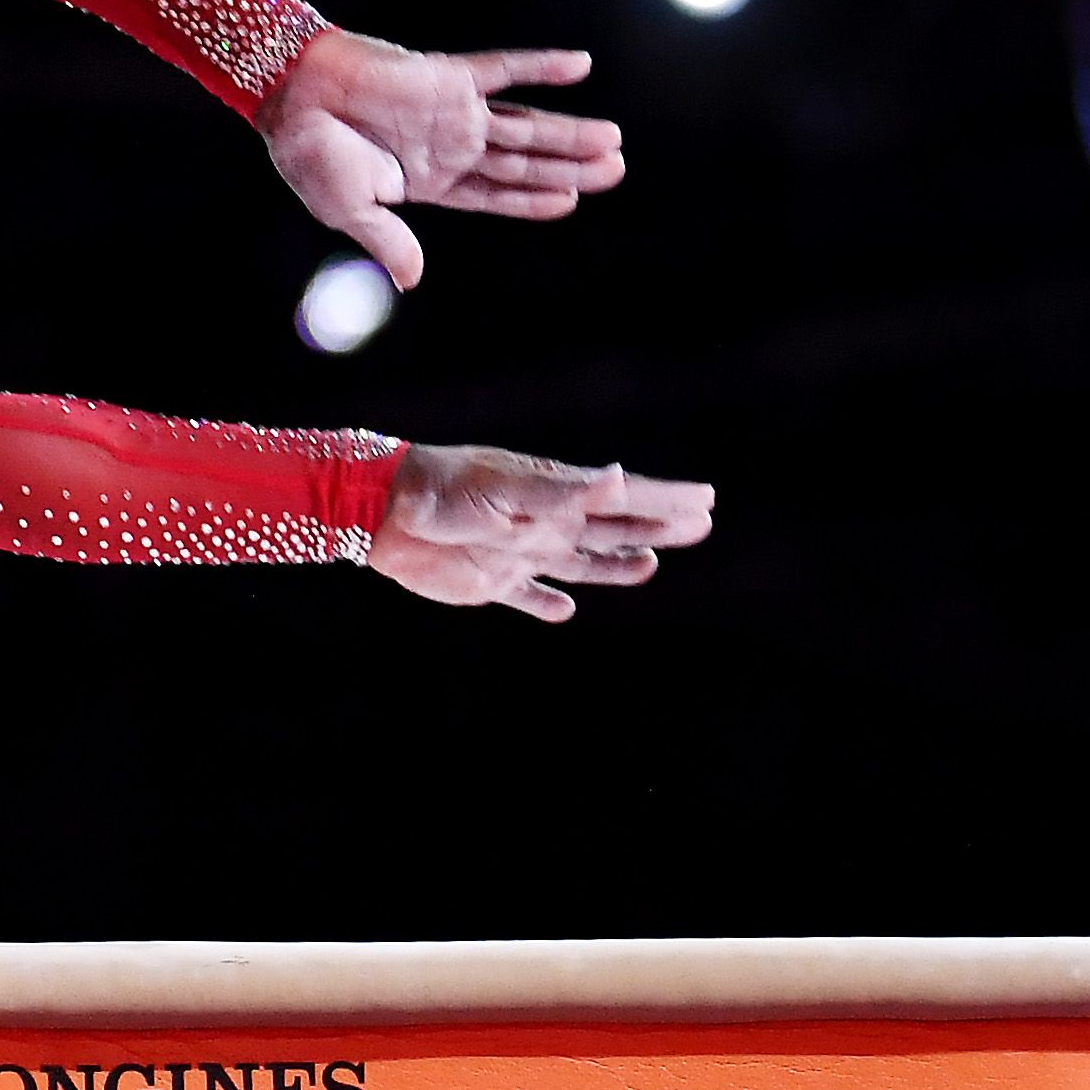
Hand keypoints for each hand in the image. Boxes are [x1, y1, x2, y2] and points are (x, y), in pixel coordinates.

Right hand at [262, 30, 626, 289]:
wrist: (291, 92)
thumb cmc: (309, 155)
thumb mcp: (347, 210)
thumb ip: (387, 240)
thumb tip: (413, 280)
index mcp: (427, 183)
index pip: (494, 195)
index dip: (533, 199)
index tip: (572, 200)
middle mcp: (448, 148)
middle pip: (522, 161)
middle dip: (569, 167)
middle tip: (616, 169)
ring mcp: (452, 111)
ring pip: (524, 124)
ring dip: (568, 131)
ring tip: (612, 139)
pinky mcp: (447, 76)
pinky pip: (503, 68)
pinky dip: (541, 67)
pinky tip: (580, 65)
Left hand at [369, 444, 714, 621]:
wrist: (382, 512)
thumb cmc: (446, 491)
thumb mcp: (508, 490)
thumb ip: (564, 492)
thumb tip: (619, 478)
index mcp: (556, 496)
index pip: (624, 500)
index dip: (666, 501)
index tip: (707, 498)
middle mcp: (544, 523)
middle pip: (612, 529)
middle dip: (656, 528)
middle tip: (701, 524)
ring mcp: (519, 553)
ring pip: (580, 562)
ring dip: (616, 566)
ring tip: (649, 566)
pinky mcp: (488, 581)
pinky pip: (526, 596)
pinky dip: (546, 604)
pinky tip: (565, 610)